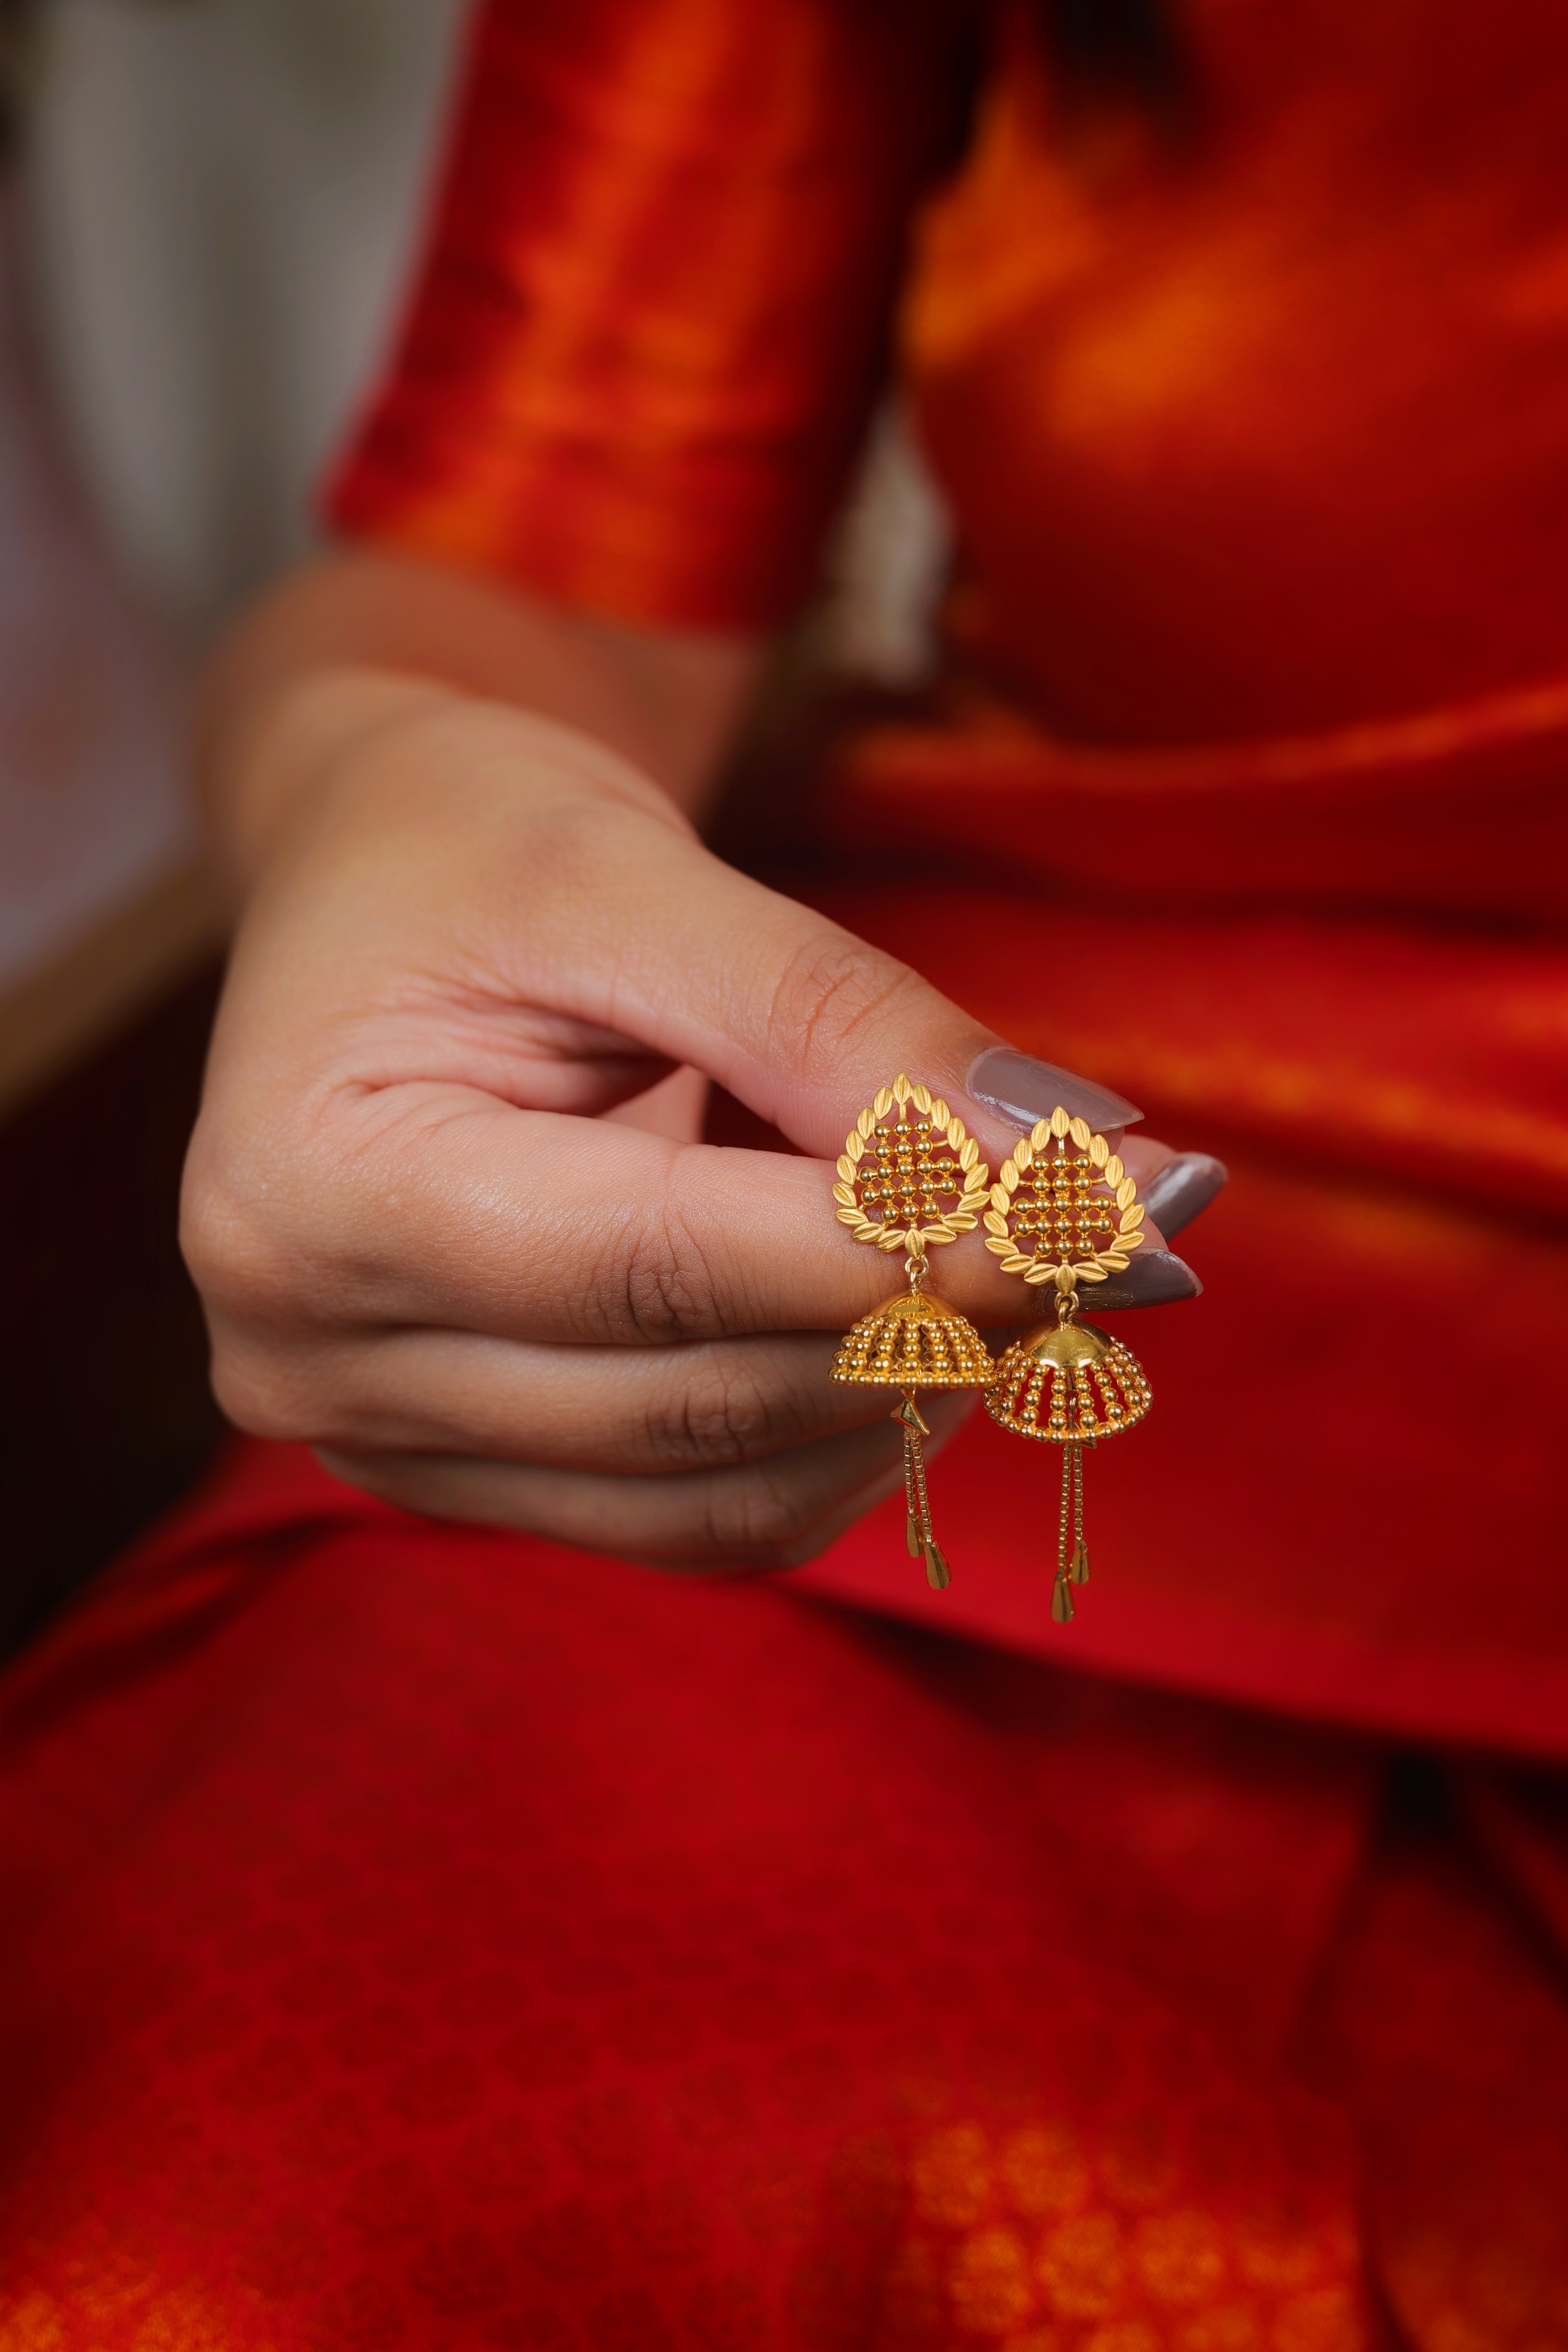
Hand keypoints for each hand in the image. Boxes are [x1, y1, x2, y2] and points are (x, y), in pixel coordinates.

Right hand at [184, 688, 1188, 1569]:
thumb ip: (836, 1019)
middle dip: (939, 1323)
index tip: (1109, 1211)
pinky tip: (916, 1328)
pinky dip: (844, 1438)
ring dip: (909, 1398)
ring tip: (1025, 1265)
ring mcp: (385, 1440)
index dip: (901, 1250)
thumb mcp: (634, 875)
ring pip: (719, 1497)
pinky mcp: (472, 1474)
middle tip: (1130, 1235)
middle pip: (696, 1399)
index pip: (657, 1267)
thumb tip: (1062, 1150)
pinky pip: (704, 1517)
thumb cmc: (467, 844)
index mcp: (309, 1192)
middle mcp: (312, 1353)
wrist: (373, 880)